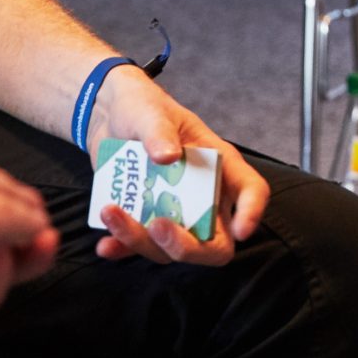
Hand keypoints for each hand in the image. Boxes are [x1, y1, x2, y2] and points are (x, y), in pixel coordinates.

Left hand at [85, 68, 266, 267]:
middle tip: (159, 227)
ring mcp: (174, 214)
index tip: (241, 230)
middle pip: (214, 243)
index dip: (252, 213)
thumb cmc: (143, 108)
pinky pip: (138, 247)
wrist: (109, 116)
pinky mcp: (145, 222)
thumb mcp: (152, 112)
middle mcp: (202, 196)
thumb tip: (168, 156)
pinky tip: (105, 245)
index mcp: (218, 164)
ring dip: (141, 240)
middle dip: (189, 247)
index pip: (250, 191)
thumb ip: (159, 131)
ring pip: (171, 249)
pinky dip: (122, 249)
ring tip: (111, 212)